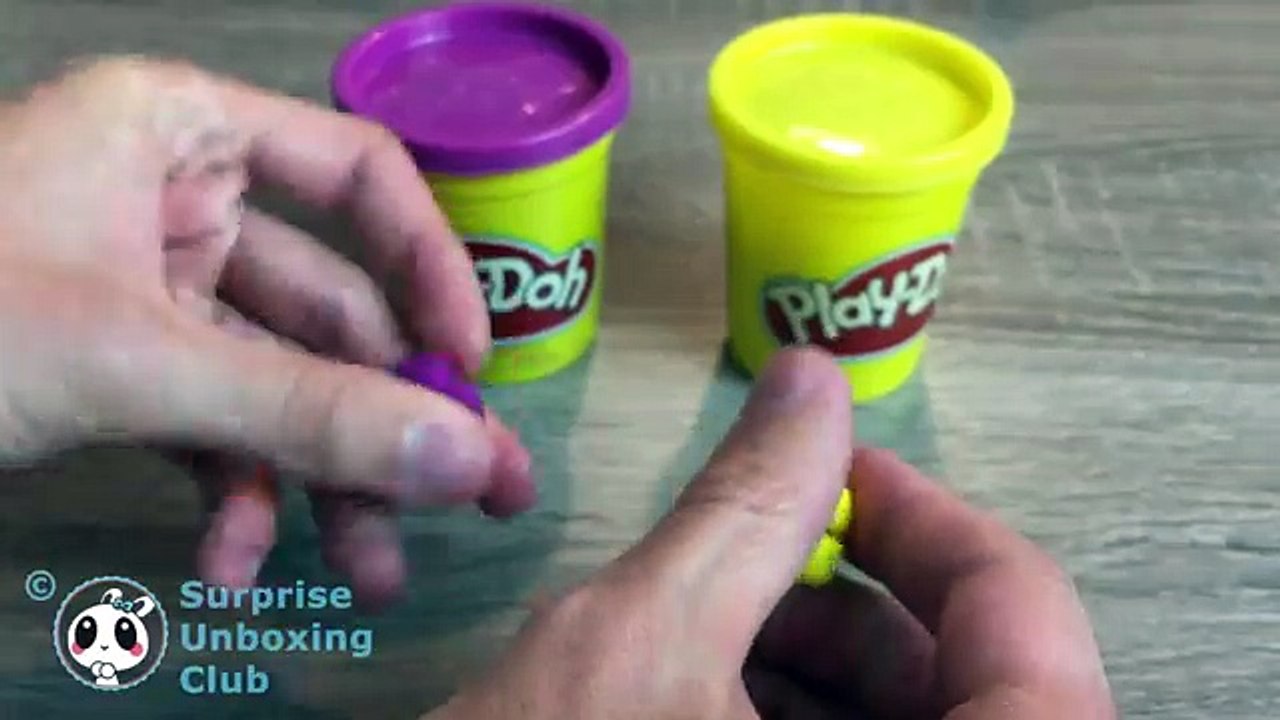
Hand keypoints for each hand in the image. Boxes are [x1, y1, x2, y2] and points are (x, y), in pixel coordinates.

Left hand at [0, 57, 534, 606]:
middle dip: (385, 420)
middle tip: (474, 502)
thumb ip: (308, 410)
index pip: (360, 177)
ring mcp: (150, 289)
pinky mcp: (120, 367)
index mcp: (182, 133)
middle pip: (330, 309)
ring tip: (368, 574)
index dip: (432, 270)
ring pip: (276, 382)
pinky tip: (228, 568)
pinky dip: (229, 495)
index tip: (471, 372)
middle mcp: (178, 199)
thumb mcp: (133, 363)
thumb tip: (466, 458)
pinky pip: (209, 423)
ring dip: (319, 481)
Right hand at [430, 349, 1114, 718]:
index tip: (838, 472)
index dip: (931, 525)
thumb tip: (813, 378)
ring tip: (705, 633)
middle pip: (974, 693)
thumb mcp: (638, 646)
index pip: (1027, 627)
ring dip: (818, 675)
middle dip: (852, 609)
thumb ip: (747, 501)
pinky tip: (701, 706)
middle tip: (750, 560)